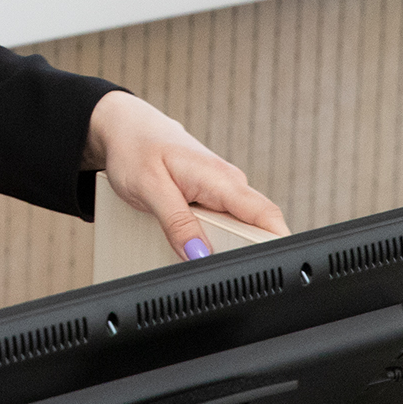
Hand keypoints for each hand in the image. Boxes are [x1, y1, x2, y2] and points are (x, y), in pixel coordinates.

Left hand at [83, 90, 290, 259]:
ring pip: (240, 228)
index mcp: (220, 178)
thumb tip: (198, 254)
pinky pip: (224, 223)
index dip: (277, 246)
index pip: (267, 216)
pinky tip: (195, 246)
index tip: (272, 271)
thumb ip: (175, 222)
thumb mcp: (149, 188)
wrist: (125, 128)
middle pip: (257, 228)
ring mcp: (222, 189)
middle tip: (222, 275)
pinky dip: (214, 238)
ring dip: (227, 248)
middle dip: (246, 254)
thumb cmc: (135, 149)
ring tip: (200, 259)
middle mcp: (229, 183)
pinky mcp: (211, 196)